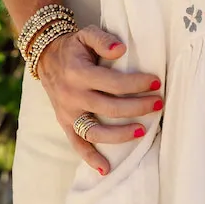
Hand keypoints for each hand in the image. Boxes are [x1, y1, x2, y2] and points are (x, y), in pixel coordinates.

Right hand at [37, 25, 163, 168]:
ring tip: (143, 131)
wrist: (46, 57)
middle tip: (158, 104)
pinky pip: (77, 144)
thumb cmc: (74, 46)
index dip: (136, 84)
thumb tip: (121, 50)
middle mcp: (72, 96)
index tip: (156, 83)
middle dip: (137, 107)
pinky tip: (106, 169)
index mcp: (78, 73)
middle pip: (109, 108)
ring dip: (120, 135)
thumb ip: (103, 39)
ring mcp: (67, 113)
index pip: (113, 83)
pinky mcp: (64, 123)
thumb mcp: (86, 34)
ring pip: (95, 131)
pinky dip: (90, 158)